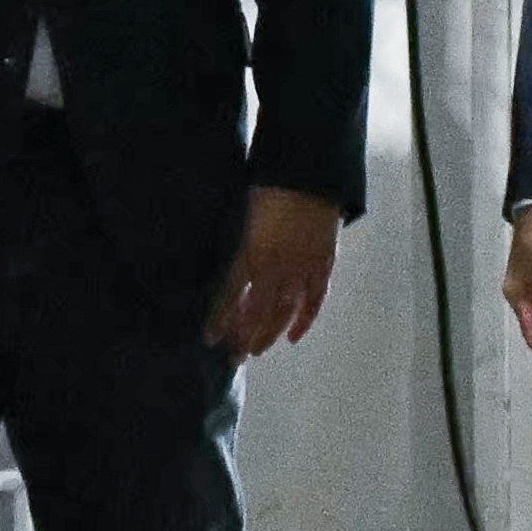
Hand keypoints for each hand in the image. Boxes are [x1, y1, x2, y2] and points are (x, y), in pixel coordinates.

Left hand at [208, 184, 343, 358]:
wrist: (310, 172)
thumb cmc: (268, 186)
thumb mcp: (242, 216)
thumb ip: (237, 246)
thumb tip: (228, 270)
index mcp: (250, 252)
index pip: (230, 295)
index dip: (220, 318)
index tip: (209, 339)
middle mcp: (274, 266)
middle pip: (256, 310)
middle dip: (243, 336)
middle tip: (233, 357)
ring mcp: (301, 267)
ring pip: (283, 310)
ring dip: (269, 333)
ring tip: (256, 351)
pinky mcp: (322, 264)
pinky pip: (314, 299)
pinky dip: (304, 319)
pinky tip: (292, 336)